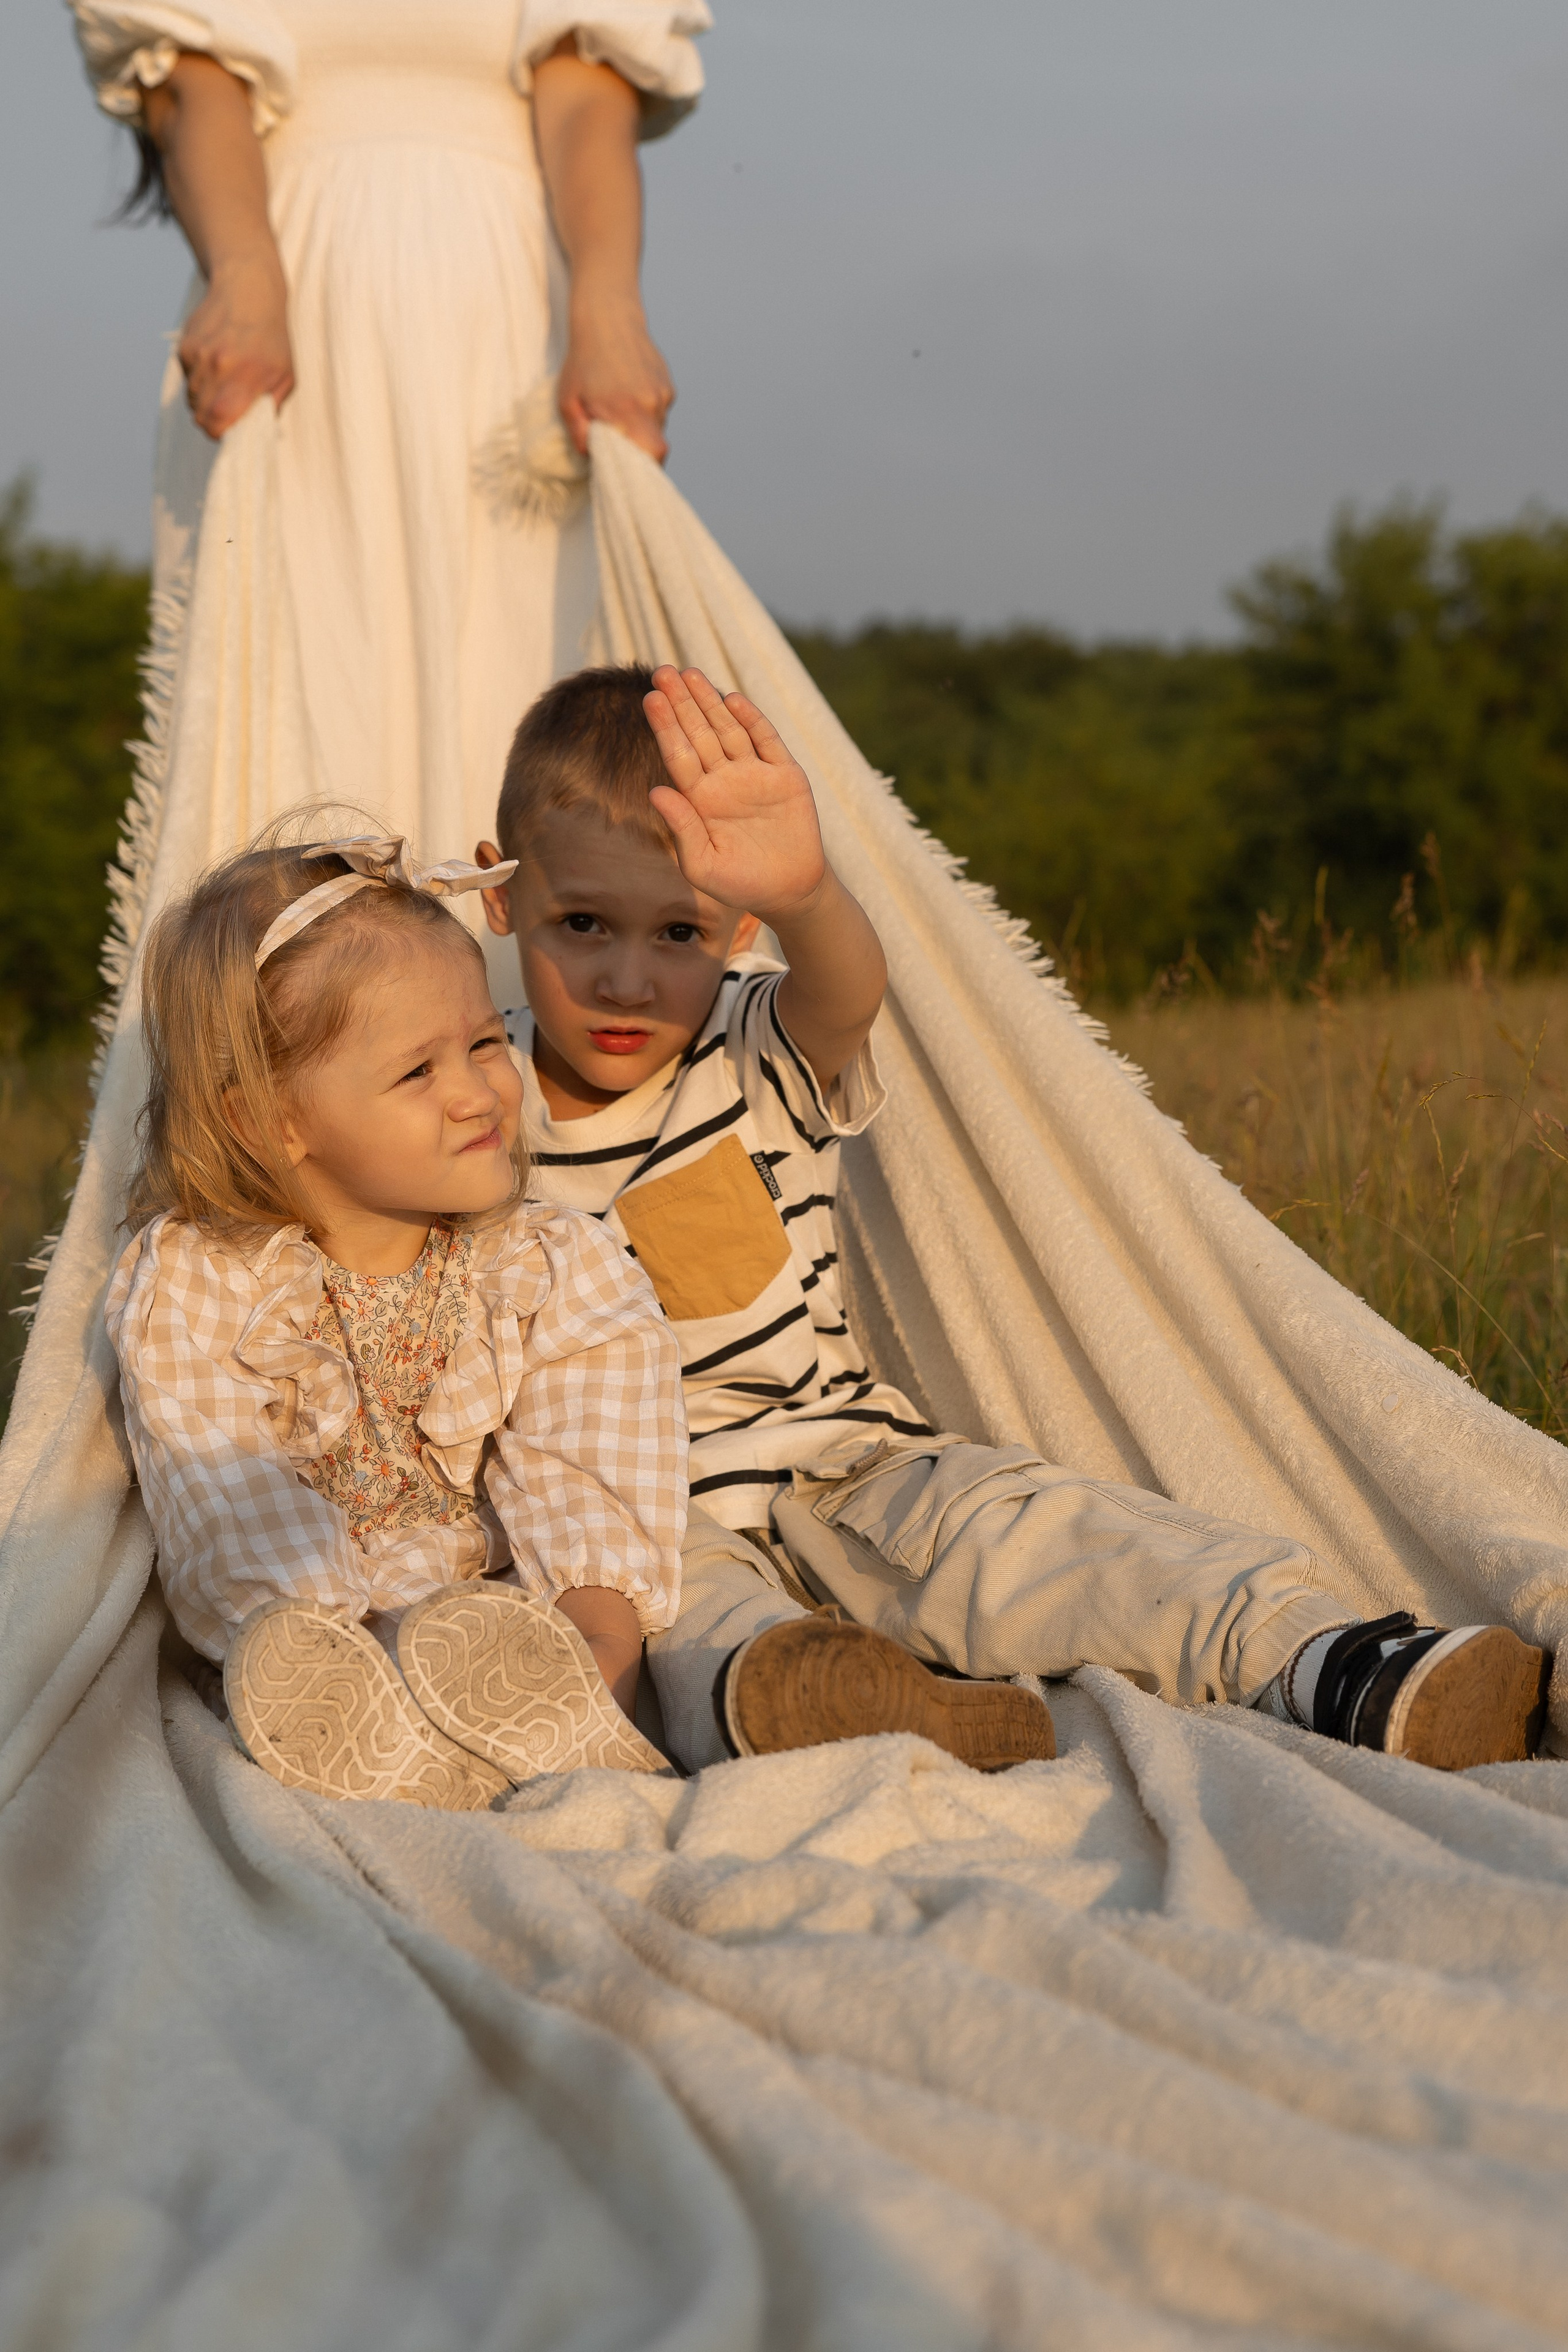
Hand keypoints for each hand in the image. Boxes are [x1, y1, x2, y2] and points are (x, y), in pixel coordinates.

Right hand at [178, 251, 294, 438]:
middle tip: (224, 415)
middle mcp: (217, 367)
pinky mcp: (185, 348)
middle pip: (200, 415)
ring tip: (223, 384)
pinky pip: (187, 379)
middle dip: (210, 421)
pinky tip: (214, 364)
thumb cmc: (271, 339)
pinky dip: (198, 380)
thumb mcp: (285, 376)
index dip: (219, 434)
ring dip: (204, 400)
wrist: (247, 291)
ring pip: (192, 399)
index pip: (217, 421)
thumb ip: (271, 407)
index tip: (226, 433)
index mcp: (244, 378)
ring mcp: (198, 357)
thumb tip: (256, 433)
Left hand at [557, 296, 672, 461]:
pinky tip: (629, 393)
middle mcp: (652, 403)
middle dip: (639, 450)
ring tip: (620, 410)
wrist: (606, 318)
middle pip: (656, 445)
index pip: (653, 454)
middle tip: (619, 443)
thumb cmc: (582, 361)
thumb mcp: (567, 400)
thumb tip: (591, 458)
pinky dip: (646, 411)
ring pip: (657, 427)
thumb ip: (579, 435)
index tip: (631, 471)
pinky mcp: (668, 384)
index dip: (646, 469)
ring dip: (641, 428)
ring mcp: (663, 393)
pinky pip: (660, 410)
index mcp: (629, 410)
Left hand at [643, 667, 826, 919]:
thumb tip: (656, 791)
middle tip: (663, 671)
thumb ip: (681, 829)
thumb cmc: (739, 883)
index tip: (650, 698)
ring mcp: (755, 774)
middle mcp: (724, 780)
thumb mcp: (702, 866)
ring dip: (710, 702)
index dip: (665, 726)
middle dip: (681, 703)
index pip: (678, 755)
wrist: (788, 891)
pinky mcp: (785, 775)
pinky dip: (752, 720)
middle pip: (698, 733)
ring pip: (728, 729)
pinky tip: (733, 700)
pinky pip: (767, 741)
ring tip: (690, 674)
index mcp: (700, 799)